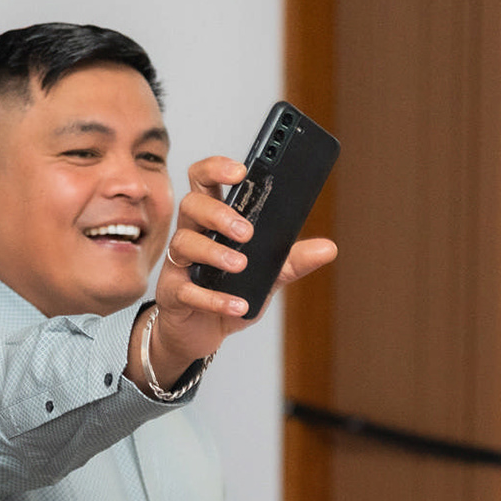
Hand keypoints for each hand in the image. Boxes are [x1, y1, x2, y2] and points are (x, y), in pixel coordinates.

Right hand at [138, 156, 337, 378]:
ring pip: (184, 242)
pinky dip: (214, 298)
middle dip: (218, 212)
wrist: (203, 332)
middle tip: (247, 231)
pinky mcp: (172, 293)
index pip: (205, 180)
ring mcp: (179, 263)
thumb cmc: (230, 292)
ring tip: (240, 264)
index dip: (217, 168)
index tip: (241, 171)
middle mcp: (192, 234)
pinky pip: (186, 290)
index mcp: (213, 220)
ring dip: (215, 252)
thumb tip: (328, 248)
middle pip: (192, 204)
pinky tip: (238, 305)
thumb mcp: (267, 275)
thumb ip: (292, 260)